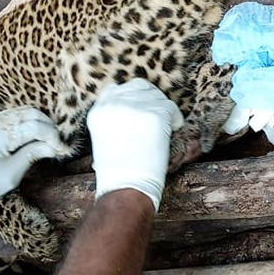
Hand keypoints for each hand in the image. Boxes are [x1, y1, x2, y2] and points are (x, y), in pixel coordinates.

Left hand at [0, 108, 70, 210]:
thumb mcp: (11, 174)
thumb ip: (32, 155)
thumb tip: (54, 146)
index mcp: (0, 135)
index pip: (35, 127)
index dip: (53, 137)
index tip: (63, 149)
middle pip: (32, 113)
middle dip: (49, 127)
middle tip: (58, 145)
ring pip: (25, 112)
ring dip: (40, 124)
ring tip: (49, 142)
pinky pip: (16, 116)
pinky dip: (29, 123)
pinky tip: (35, 138)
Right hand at [87, 79, 183, 209]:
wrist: (125, 188)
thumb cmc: (116, 173)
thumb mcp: (103, 139)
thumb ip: (113, 119)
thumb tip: (131, 109)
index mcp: (98, 110)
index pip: (116, 88)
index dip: (132, 97)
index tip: (141, 108)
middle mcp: (114, 104)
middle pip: (139, 87)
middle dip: (150, 99)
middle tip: (157, 116)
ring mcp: (135, 107)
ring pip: (158, 97)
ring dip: (163, 110)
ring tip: (164, 128)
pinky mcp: (155, 115)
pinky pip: (171, 109)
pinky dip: (175, 120)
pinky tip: (172, 131)